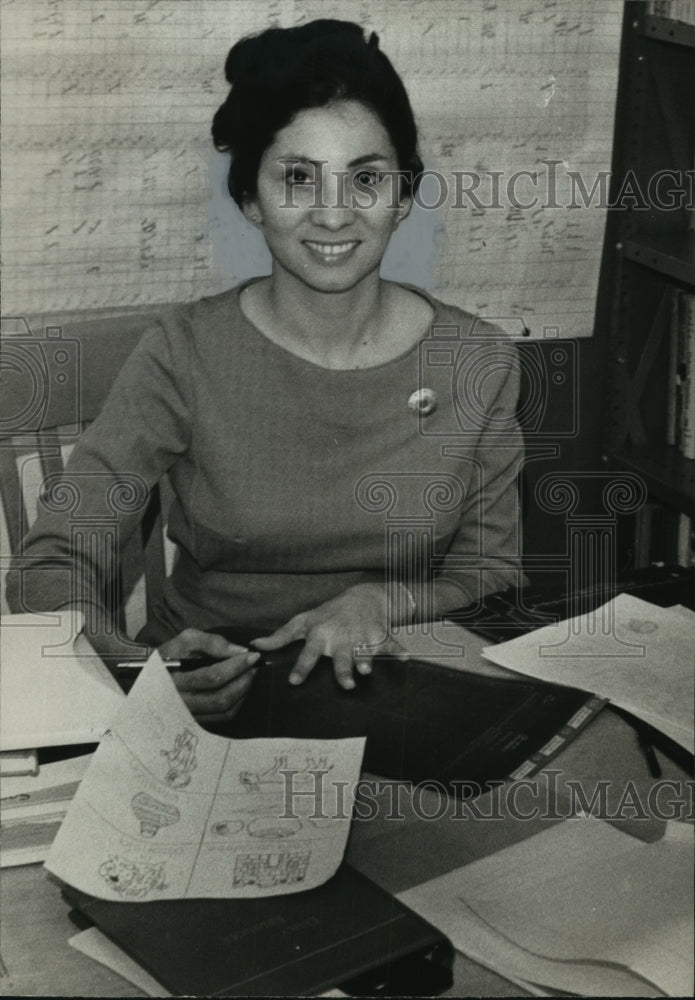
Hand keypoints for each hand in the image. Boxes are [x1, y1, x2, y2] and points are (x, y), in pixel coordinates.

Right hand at [158, 628, 259, 722]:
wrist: (150, 675)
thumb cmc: (170, 654)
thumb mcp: (186, 640)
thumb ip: (212, 642)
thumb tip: (240, 651)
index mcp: (175, 681)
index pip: (212, 677)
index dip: (236, 666)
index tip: (253, 655)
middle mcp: (181, 703)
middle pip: (221, 698)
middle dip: (243, 681)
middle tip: (254, 667)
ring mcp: (188, 716)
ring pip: (224, 711)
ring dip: (243, 692)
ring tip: (249, 675)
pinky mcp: (196, 721)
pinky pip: (222, 718)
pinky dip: (237, 703)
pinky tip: (240, 688)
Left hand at [251, 584, 407, 690]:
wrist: (363, 597)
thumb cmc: (328, 614)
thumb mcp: (303, 622)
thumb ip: (280, 637)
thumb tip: (253, 646)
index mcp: (321, 634)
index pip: (308, 652)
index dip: (301, 666)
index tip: (294, 682)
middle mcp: (341, 636)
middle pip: (341, 656)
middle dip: (342, 669)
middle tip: (346, 685)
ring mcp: (362, 635)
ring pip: (364, 650)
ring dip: (367, 659)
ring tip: (367, 671)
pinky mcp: (381, 635)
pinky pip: (392, 644)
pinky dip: (399, 650)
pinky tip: (406, 658)